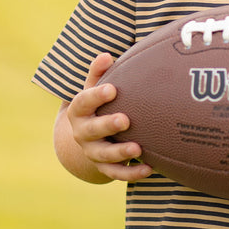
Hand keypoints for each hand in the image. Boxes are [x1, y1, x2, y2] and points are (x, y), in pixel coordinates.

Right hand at [63, 52, 152, 181]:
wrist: (87, 138)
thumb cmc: (97, 105)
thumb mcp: (94, 89)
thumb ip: (99, 73)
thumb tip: (106, 55)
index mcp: (79, 111)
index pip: (83, 102)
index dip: (95, 96)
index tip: (112, 89)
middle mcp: (82, 133)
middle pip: (91, 130)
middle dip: (107, 125)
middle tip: (125, 120)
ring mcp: (93, 152)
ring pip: (104, 155)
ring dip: (120, 153)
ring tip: (137, 149)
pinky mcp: (104, 167)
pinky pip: (117, 173)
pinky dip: (132, 173)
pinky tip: (149, 168)